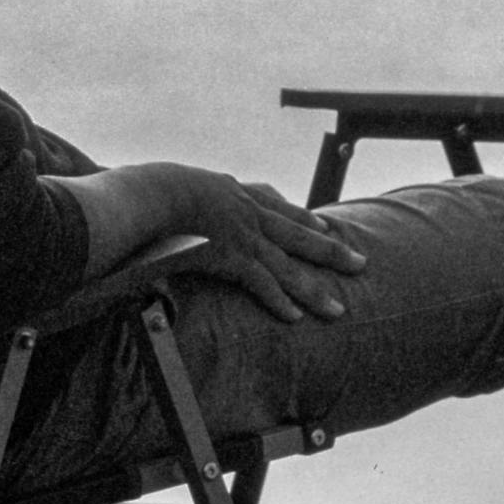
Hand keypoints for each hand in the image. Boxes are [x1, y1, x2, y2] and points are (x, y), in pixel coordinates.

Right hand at [168, 166, 367, 322]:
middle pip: (297, 232)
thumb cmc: (145, 189)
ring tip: (338, 310)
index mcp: (228, 190)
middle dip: (330, 249)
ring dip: (314, 289)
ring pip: (286, 265)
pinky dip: (278, 300)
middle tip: (359, 261)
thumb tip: (156, 207)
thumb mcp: (161, 186)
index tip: (321, 222)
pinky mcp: (232, 255)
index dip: (299, 214)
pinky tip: (295, 318)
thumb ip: (168, 200)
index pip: (271, 201)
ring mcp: (242, 233)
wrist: (150, 191)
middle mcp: (244, 210)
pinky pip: (261, 282)